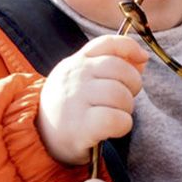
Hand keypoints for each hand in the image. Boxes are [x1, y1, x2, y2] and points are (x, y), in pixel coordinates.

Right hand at [38, 35, 148, 164]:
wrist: (38, 138)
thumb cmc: (69, 108)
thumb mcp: (82, 80)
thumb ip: (110, 66)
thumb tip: (142, 58)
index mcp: (76, 62)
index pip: (107, 43)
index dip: (130, 47)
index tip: (143, 58)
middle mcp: (75, 76)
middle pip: (120, 69)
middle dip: (132, 85)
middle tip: (124, 100)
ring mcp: (76, 99)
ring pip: (121, 95)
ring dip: (127, 108)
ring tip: (116, 115)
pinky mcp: (80, 125)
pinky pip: (117, 119)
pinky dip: (123, 125)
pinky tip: (113, 129)